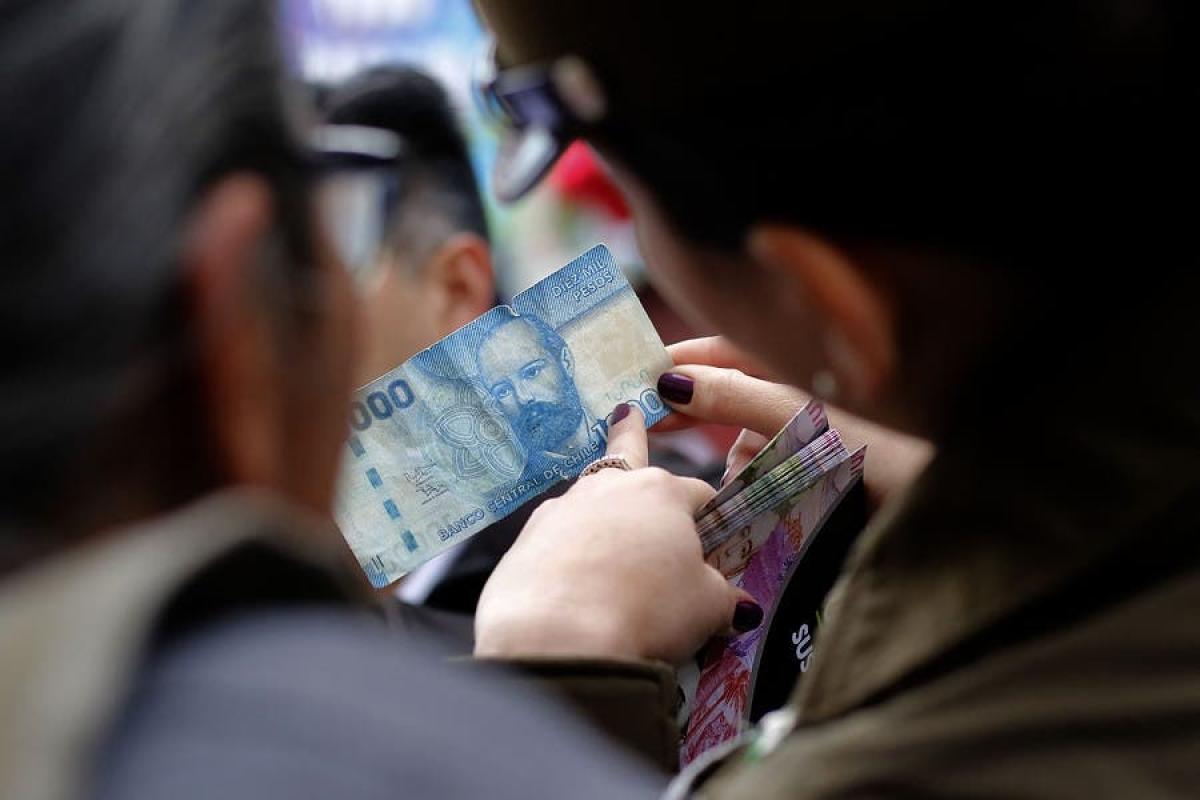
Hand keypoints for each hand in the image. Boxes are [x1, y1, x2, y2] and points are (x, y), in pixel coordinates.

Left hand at [475, 403, 759, 664]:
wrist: (557, 639)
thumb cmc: (646, 611)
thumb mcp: (708, 608)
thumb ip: (724, 597)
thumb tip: (739, 606)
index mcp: (661, 492)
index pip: (699, 494)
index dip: (711, 520)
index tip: (715, 547)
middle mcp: (608, 488)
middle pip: (628, 457)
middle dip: (632, 434)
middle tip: (627, 414)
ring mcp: (560, 510)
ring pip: (589, 501)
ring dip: (601, 513)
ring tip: (606, 534)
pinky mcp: (524, 542)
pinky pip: (556, 540)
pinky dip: (568, 554)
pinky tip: (573, 585)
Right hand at [654, 337, 933, 506]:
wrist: (953, 501)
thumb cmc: (891, 446)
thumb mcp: (804, 417)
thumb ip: (737, 397)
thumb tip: (671, 381)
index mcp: (798, 363)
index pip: (723, 350)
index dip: (680, 363)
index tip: (637, 382)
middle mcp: (803, 392)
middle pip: (731, 400)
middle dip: (704, 424)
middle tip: (655, 440)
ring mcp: (815, 432)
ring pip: (750, 446)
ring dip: (738, 470)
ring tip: (735, 495)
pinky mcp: (826, 471)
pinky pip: (775, 477)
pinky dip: (762, 491)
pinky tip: (763, 511)